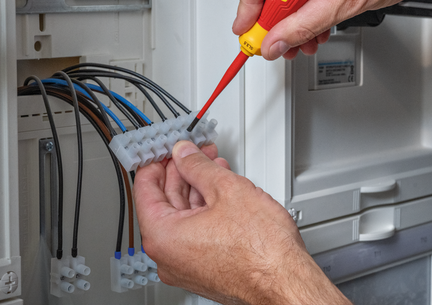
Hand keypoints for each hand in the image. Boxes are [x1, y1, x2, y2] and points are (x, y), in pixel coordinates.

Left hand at [134, 141, 350, 304]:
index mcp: (163, 236)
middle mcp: (168, 256)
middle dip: (184, 172)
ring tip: (215, 167)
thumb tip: (184, 154)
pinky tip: (222, 191)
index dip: (158, 161)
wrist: (286, 282)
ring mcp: (186, 265)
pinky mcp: (205, 269)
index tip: (168, 149)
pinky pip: (196, 232)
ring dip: (198, 188)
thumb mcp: (227, 189)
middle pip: (165, 202)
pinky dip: (206, 209)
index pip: (145, 187)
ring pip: (184, 217)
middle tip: (196, 153)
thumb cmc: (261, 251)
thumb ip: (198, 166)